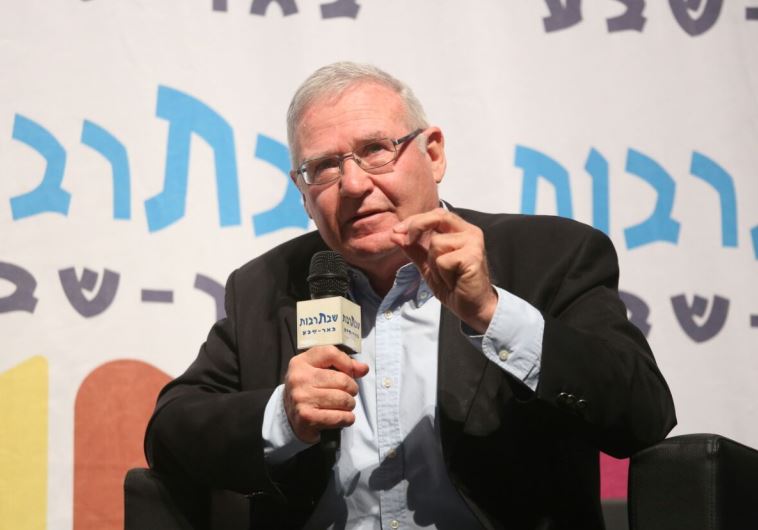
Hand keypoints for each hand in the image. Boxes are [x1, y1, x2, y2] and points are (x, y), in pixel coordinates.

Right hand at [283, 345, 368, 443]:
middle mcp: (299, 379)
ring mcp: (302, 398)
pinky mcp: (307, 418)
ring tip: (344, 406)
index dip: (347, 363)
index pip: (331, 353)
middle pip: (342, 380)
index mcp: (301, 362)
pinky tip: (343, 417)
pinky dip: (347, 418)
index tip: (352, 373)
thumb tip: (363, 368)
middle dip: (352, 389)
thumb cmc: (308, 391)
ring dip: (350, 405)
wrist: (289, 418)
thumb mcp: (318, 370)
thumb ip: (342, 365)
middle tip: (347, 393)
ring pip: (343, 400)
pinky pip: (339, 417)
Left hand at [390, 208, 497, 333]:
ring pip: (436, 243)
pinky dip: (442, 275)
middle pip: (437, 217)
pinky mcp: (473, 256)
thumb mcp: (428, 265)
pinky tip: (453, 282)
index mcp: (460, 230)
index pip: (436, 214)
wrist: (472, 307)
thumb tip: (395, 235)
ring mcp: (473, 242)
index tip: (396, 231)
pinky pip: (443, 261)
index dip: (415, 220)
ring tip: (446, 276)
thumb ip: (414, 249)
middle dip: (416, 227)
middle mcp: (470, 232)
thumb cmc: (453, 286)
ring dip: (434, 265)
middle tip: (405, 241)